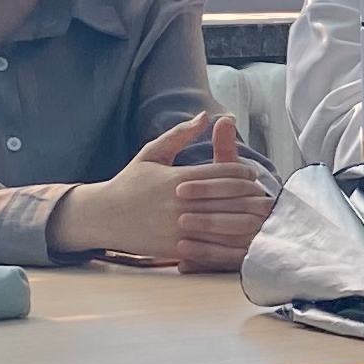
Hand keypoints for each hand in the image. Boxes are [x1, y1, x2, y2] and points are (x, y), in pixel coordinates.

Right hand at [49, 112, 273, 268]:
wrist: (103, 216)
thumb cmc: (129, 182)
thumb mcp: (152, 153)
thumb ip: (180, 135)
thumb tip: (206, 116)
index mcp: (177, 179)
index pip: (222, 174)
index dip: (243, 174)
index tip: (250, 175)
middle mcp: (180, 203)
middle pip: (228, 199)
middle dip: (249, 196)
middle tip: (261, 194)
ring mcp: (177, 227)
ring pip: (223, 224)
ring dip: (243, 219)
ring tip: (255, 215)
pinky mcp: (175, 248)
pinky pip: (209, 246)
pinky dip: (227, 241)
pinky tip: (238, 237)